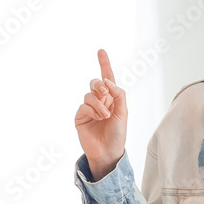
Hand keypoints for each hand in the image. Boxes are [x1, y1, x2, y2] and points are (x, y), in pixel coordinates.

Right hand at [75, 49, 126, 180]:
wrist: (108, 151)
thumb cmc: (118, 133)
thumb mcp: (123, 111)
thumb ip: (118, 94)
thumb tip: (107, 81)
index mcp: (111, 98)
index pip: (107, 78)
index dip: (104, 64)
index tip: (101, 51)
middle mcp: (99, 101)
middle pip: (96, 83)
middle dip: (100, 85)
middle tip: (105, 93)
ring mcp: (89, 109)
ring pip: (89, 94)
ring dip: (99, 103)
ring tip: (105, 116)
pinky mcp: (80, 117)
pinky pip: (84, 105)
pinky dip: (92, 110)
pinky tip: (99, 118)